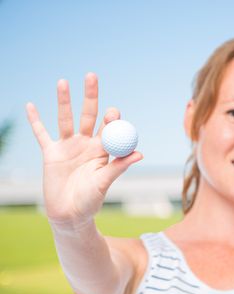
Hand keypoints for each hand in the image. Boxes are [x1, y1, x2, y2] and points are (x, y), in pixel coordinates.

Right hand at [26, 73, 142, 222]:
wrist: (70, 215)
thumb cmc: (91, 200)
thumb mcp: (105, 182)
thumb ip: (119, 167)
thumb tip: (140, 153)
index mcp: (104, 150)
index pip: (109, 127)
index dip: (111, 118)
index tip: (112, 113)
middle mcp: (87, 144)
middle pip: (89, 115)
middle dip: (90, 96)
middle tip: (92, 76)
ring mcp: (69, 147)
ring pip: (65, 119)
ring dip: (64, 101)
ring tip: (63, 82)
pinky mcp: (51, 153)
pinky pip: (42, 134)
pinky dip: (36, 121)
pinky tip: (31, 106)